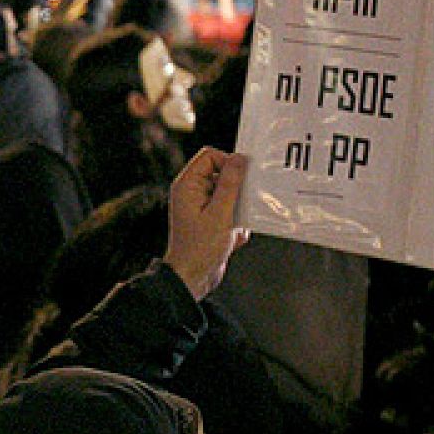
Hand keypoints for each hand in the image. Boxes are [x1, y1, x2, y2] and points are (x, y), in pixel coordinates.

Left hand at [163, 147, 250, 301]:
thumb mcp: (220, 213)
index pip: (209, 156)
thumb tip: (239, 158)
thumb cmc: (200, 248)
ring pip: (228, 192)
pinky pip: (230, 209)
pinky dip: (236, 220)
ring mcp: (200, 206)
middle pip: (221, 172)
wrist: (193, 278)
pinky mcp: (210, 219)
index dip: (229, 162)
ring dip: (238, 206)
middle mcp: (192, 192)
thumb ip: (230, 183)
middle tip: (246, 200)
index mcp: (187, 185)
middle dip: (237, 187)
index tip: (244, 177)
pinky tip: (234, 236)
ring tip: (237, 223)